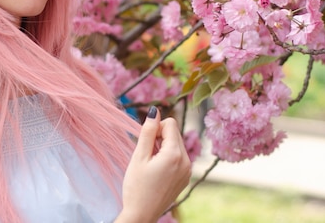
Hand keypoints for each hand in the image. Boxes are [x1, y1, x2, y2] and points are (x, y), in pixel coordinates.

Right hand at [115, 107, 191, 222]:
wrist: (142, 215)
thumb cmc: (136, 186)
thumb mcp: (139, 157)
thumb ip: (147, 132)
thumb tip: (154, 111)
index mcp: (175, 154)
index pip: (170, 123)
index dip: (155, 128)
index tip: (145, 142)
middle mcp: (186, 161)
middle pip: (174, 133)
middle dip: (159, 137)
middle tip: (146, 154)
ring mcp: (188, 171)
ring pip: (176, 145)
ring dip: (163, 147)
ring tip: (150, 164)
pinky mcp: (185, 178)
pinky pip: (179, 157)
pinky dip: (167, 158)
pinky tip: (156, 171)